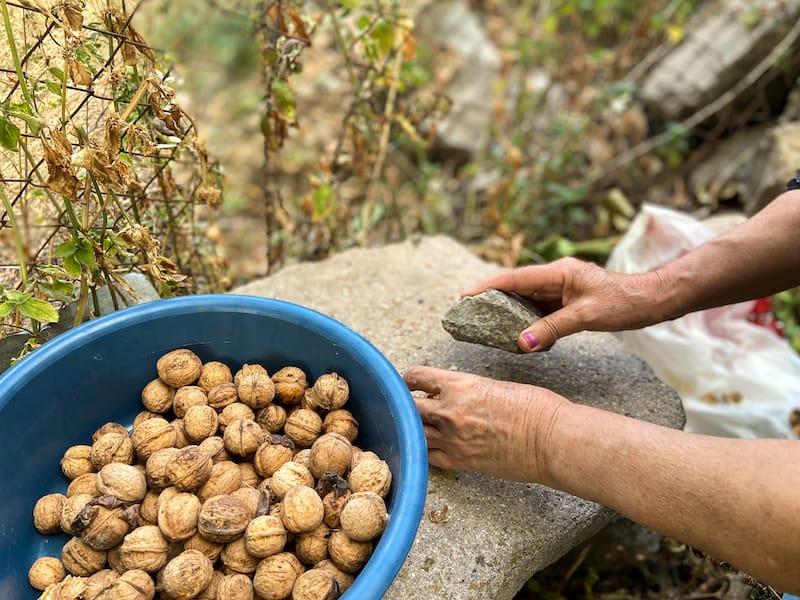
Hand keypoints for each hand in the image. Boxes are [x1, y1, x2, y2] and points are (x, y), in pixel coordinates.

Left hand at [403, 366, 566, 482]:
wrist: (552, 440)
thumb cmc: (536, 408)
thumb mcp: (496, 385)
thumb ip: (467, 389)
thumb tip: (451, 394)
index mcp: (460, 385)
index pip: (418, 376)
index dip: (410, 379)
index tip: (410, 382)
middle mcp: (450, 411)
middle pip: (409, 406)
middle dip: (407, 404)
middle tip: (410, 404)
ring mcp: (453, 439)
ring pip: (415, 433)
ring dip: (415, 427)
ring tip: (419, 425)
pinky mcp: (461, 462)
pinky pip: (429, 456)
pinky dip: (426, 450)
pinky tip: (431, 445)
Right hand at [464, 257, 665, 350]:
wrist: (651, 301)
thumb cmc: (624, 303)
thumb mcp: (586, 317)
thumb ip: (552, 329)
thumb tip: (522, 344)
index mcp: (557, 272)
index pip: (514, 278)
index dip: (487, 286)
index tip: (465, 296)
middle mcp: (555, 278)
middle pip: (515, 288)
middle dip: (491, 299)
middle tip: (467, 313)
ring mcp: (561, 289)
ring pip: (526, 300)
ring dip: (507, 312)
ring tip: (484, 325)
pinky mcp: (566, 302)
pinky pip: (540, 311)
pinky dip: (527, 322)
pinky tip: (517, 334)